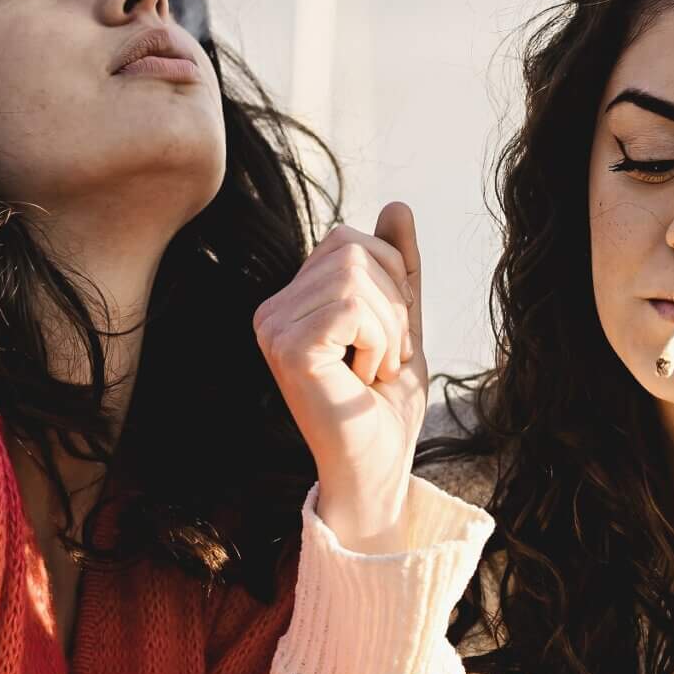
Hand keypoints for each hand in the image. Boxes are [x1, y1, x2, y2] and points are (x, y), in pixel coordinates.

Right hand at [252, 202, 428, 553]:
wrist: (377, 467)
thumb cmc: (385, 407)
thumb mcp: (401, 323)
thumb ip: (398, 269)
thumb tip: (395, 206)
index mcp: (292, 301)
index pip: (351, 240)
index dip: (392, 282)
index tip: (390, 341)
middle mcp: (272, 310)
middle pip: (353, 247)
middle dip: (393, 302)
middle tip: (388, 357)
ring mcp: (273, 327)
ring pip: (355, 275)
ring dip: (388, 327)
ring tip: (375, 369)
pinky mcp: (287, 348)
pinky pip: (352, 306)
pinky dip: (378, 341)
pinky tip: (364, 377)